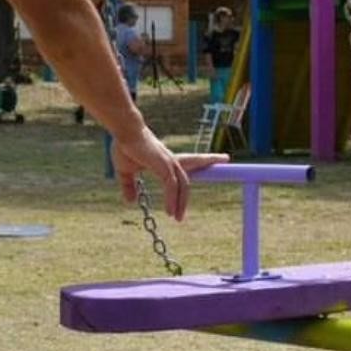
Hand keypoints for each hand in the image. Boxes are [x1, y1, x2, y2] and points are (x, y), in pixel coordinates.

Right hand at [111, 129, 227, 221]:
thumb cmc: (125, 147)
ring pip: (184, 184)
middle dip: (209, 160)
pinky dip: (173, 200)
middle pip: (195, 161)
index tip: (216, 157)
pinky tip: (170, 212)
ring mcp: (169, 163)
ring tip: (178, 218)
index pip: (188, 160)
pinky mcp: (163, 166)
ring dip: (183, 201)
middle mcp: (171, 160)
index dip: (201, 160)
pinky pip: (172, 187)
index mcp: (165, 160)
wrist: (124, 132)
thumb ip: (129, 186)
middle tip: (226, 158)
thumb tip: (130, 201)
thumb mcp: (126, 171)